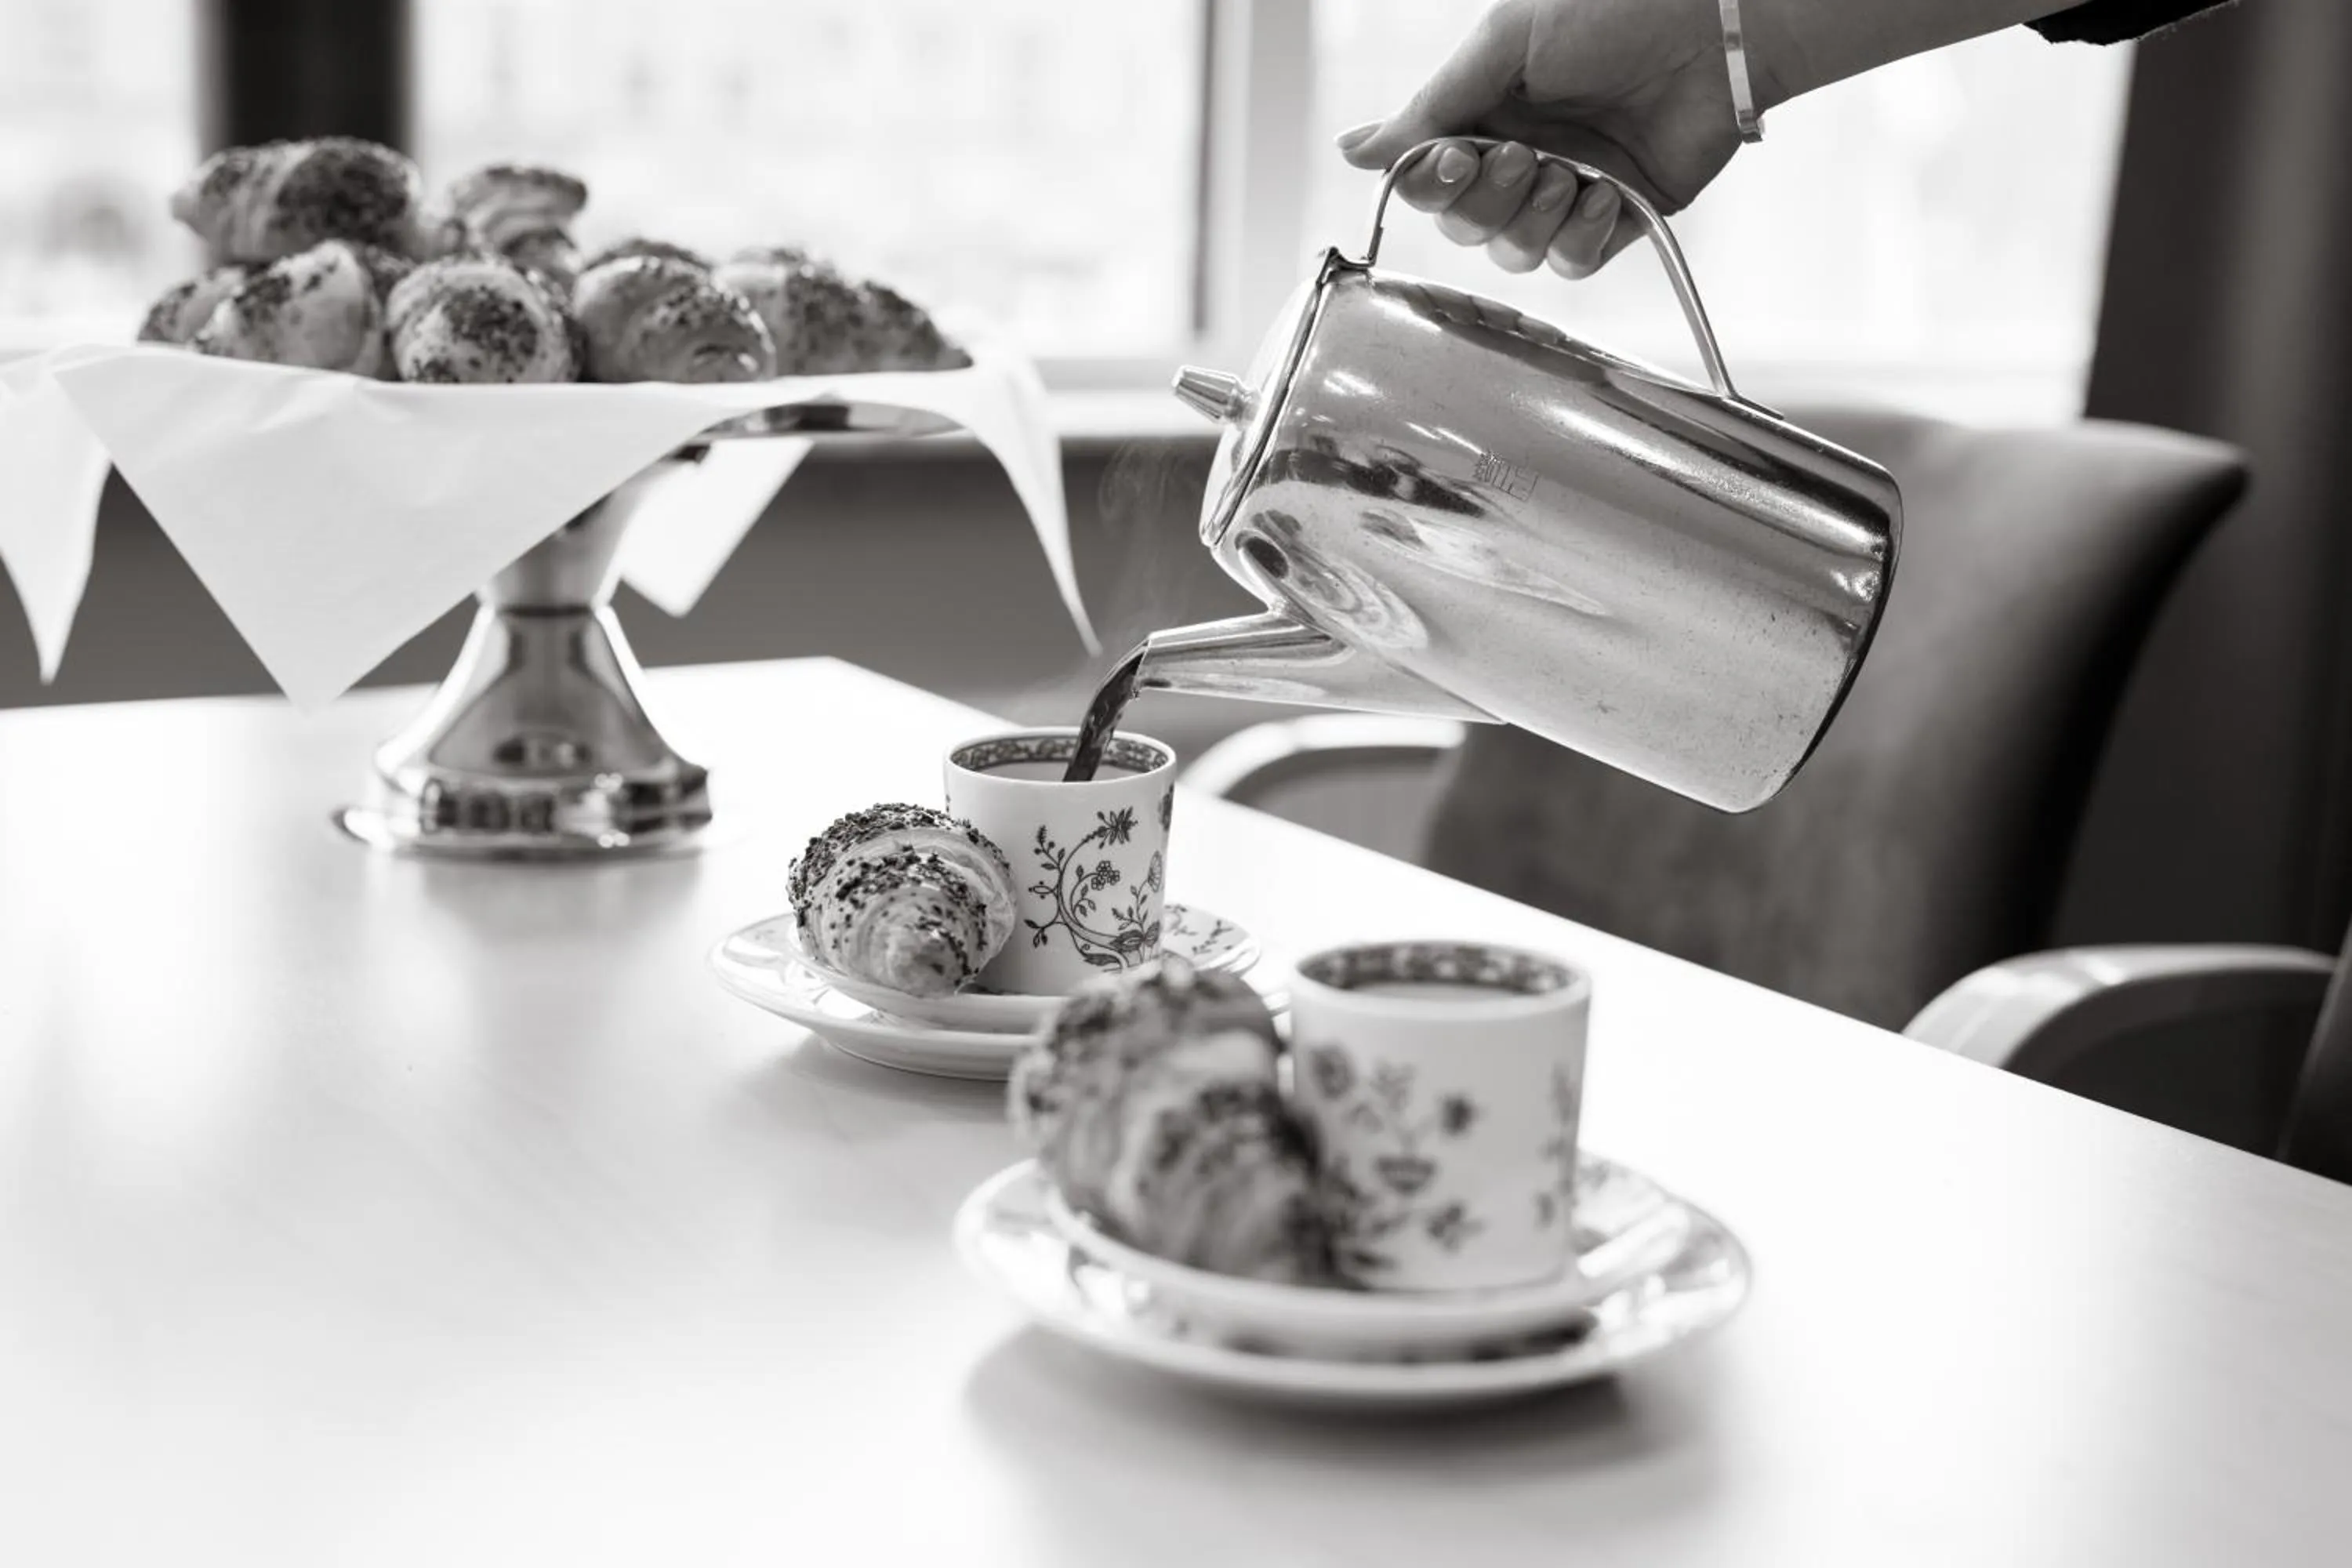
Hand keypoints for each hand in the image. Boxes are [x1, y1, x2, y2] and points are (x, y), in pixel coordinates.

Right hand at [1335, 0, 1752, 276]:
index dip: (1433, 183)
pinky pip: (1572, 263)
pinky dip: (1580, 239)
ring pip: (1512, 252)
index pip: (1426, 179)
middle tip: (1525, 155)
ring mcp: (1566, 191)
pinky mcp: (1617, 217)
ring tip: (1570, 172)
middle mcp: (1518, 156)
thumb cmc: (1614, 11)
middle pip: (1463, 226)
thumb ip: (1430, 107)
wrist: (1713, 26)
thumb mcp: (1504, 45)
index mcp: (1482, 113)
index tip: (1459, 154)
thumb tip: (1351, 151)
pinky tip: (1604, 199)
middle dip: (1487, 200)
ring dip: (1531, 219)